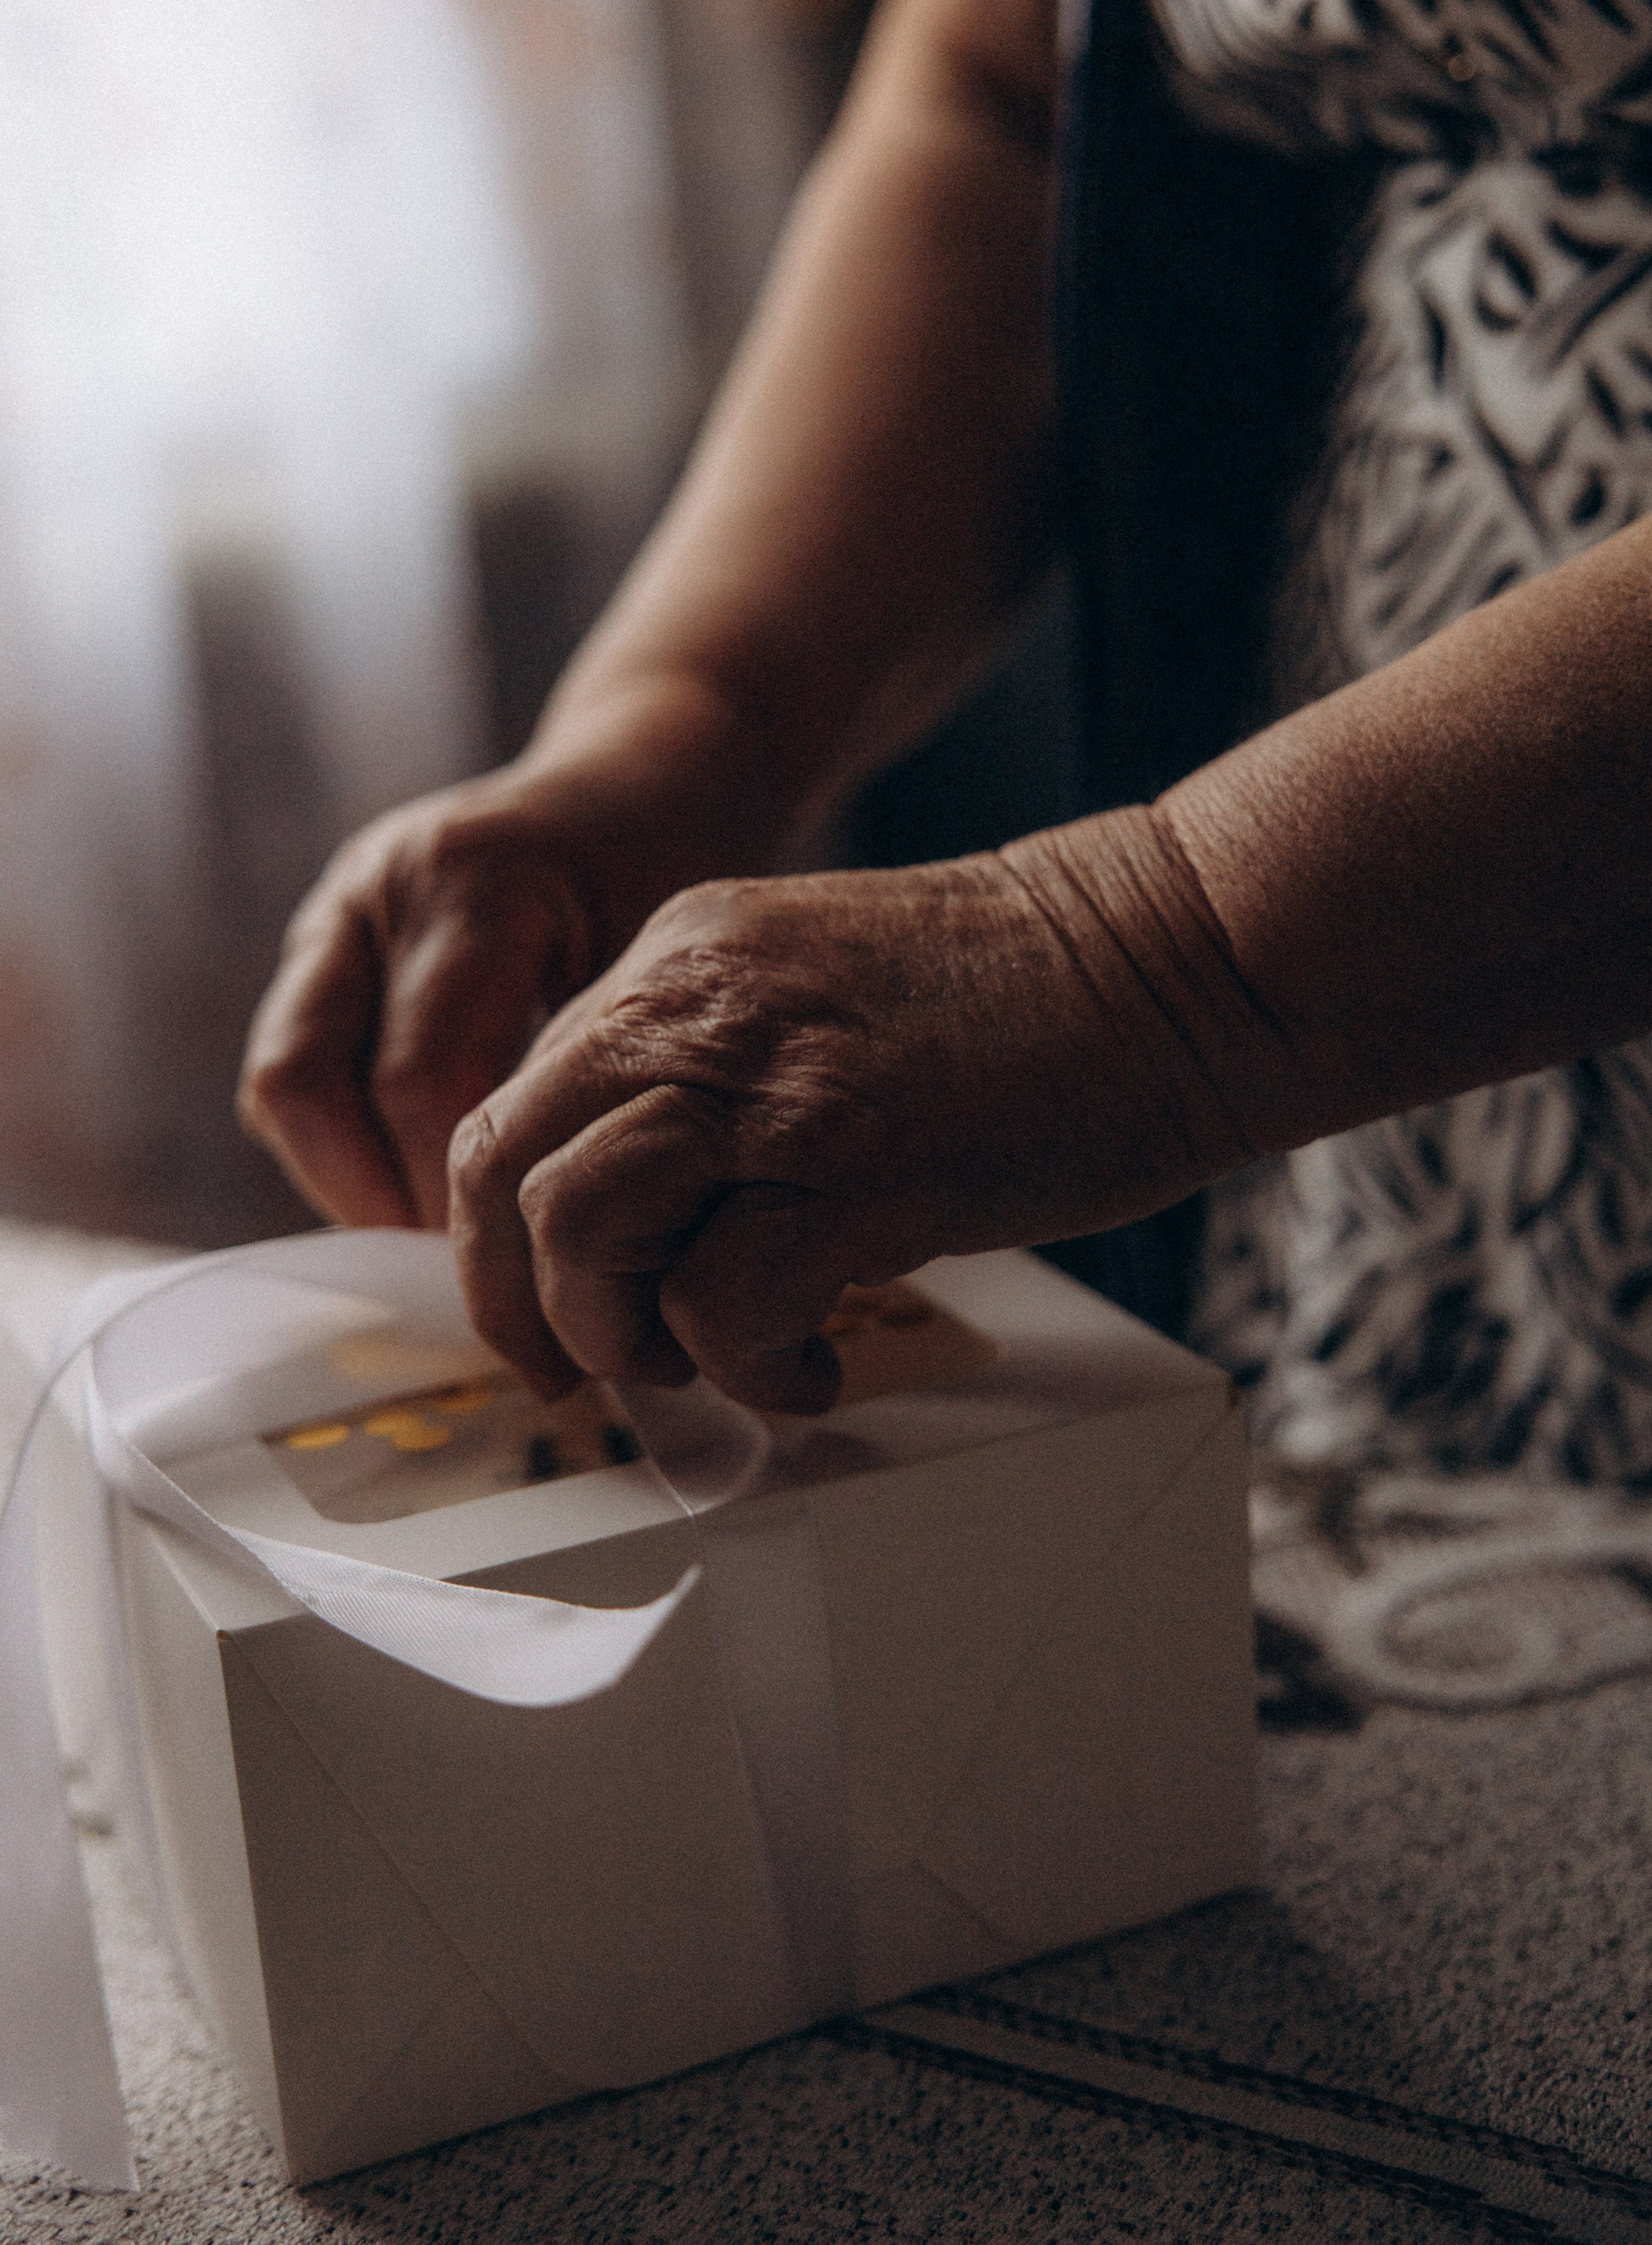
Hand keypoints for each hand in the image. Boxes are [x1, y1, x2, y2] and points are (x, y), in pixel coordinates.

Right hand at [238, 764, 656, 1229]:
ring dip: (344, 1174)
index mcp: (474, 883)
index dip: (451, 1191)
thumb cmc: (673, 876)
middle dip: (376, 1196)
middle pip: (305, 1082)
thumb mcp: (659, 967)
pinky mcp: (323, 935)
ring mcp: (338, 905)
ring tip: (436, 1231)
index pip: (419, 1079)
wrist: (640, 782)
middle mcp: (381, 886)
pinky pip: (297, 1062)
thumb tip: (543, 1232)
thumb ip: (590, 1077)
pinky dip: (343, 1136)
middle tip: (459, 1262)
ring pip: (279, 1081)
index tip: (512, 1257)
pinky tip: (421, 1177)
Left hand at [446, 833, 1257, 1411]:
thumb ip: (716, 1066)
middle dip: (527, 1301)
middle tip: (595, 1368)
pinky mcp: (860, 1167)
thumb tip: (648, 1199)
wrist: (1177, 952)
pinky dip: (745, 1370)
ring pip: (582, 1227)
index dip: (510, 1235)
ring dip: (620, 1333)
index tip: (553, 1307)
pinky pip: (720, 1303)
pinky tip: (810, 1372)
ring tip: (704, 1363)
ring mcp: (774, 1083)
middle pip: (507, 1167)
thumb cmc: (1025, 996)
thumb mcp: (817, 993)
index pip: (514, 1105)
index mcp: (681, 960)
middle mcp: (698, 1008)